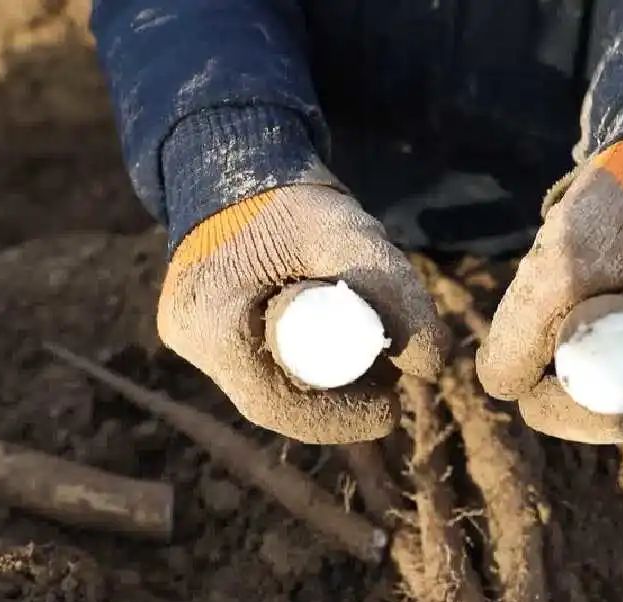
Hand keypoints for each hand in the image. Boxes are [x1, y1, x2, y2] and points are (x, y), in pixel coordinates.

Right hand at [158, 185, 448, 443]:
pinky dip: (303, 363)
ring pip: (268, 386)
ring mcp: (191, 336)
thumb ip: (394, 291)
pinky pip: (260, 366)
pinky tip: (337, 342)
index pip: (277, 403)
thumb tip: (433, 366)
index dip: (341, 416)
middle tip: (388, 381)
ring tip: (370, 355)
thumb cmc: (291, 199)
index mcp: (209, 320)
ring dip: (322, 385)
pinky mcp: (204, 331)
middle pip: (274, 399)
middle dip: (337, 401)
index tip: (393, 409)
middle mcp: (189, 337)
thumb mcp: (349, 234)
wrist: (242, 162)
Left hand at [477, 138, 622, 443]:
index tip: (525, 398)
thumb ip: (523, 329)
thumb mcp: (561, 257)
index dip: (576, 416)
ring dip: (582, 348)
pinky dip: (597, 324)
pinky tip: (582, 286)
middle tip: (527, 359)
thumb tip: (499, 387)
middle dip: (573, 382)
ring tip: (558, 297)